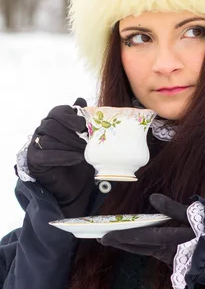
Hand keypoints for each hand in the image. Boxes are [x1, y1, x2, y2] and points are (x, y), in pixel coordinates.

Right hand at [27, 98, 94, 216]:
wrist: (77, 188)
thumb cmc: (82, 162)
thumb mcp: (87, 140)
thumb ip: (84, 121)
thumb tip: (80, 100)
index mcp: (54, 123)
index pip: (57, 111)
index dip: (69, 115)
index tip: (83, 124)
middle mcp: (42, 132)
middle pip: (51, 124)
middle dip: (71, 133)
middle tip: (87, 142)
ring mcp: (36, 146)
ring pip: (48, 139)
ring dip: (69, 145)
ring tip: (85, 152)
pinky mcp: (34, 161)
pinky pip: (45, 155)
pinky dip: (63, 156)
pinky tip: (77, 159)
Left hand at [100, 194, 194, 266]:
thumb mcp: (200, 218)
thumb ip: (175, 208)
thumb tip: (153, 199)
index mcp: (170, 239)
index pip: (140, 237)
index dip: (121, 236)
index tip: (104, 236)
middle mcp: (167, 252)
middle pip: (139, 246)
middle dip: (121, 242)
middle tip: (103, 239)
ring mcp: (172, 259)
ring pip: (146, 250)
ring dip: (131, 245)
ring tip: (117, 240)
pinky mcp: (178, 263)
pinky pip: (156, 253)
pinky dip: (145, 247)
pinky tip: (139, 243)